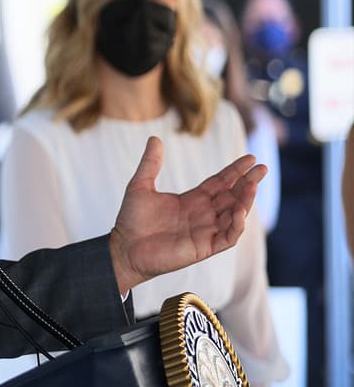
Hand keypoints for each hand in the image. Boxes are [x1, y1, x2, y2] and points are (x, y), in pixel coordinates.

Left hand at [109, 136, 264, 292]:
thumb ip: (150, 164)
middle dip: (248, 182)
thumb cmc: (131, 220)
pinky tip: (239, 211)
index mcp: (192, 199)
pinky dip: (237, 225)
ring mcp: (206, 231)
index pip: (220, 182)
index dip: (235, 171)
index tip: (250, 159)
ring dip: (245, 201)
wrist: (124, 248)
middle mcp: (203, 214)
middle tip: (262, 168)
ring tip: (252, 186)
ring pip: (235, 215)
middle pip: (232, 196)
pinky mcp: (204, 247)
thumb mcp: (140, 186)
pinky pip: (228, 236)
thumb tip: (154, 138)